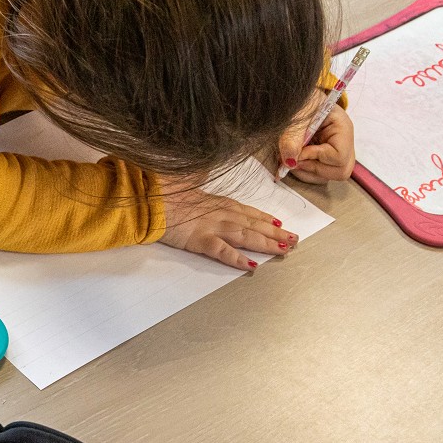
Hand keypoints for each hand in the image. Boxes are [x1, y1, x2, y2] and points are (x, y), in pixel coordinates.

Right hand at [158, 179, 297, 270]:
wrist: (149, 199)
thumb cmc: (163, 190)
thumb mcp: (184, 181)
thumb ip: (195, 181)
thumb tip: (197, 177)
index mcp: (217, 201)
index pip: (248, 211)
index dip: (265, 218)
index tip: (279, 223)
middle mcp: (220, 213)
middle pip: (254, 224)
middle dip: (276, 232)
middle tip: (294, 240)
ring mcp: (212, 227)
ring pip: (247, 236)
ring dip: (267, 243)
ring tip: (284, 250)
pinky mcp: (200, 240)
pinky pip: (224, 252)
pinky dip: (239, 259)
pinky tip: (252, 266)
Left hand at [279, 94, 355, 182]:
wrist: (297, 98)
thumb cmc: (301, 101)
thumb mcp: (296, 114)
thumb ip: (292, 137)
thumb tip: (290, 162)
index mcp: (342, 127)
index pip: (339, 156)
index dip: (316, 157)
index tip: (299, 150)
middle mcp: (344, 142)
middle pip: (340, 171)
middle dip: (313, 169)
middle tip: (294, 158)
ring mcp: (336, 152)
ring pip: (329, 177)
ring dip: (306, 172)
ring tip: (291, 157)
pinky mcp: (325, 158)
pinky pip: (319, 175)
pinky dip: (303, 172)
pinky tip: (293, 159)